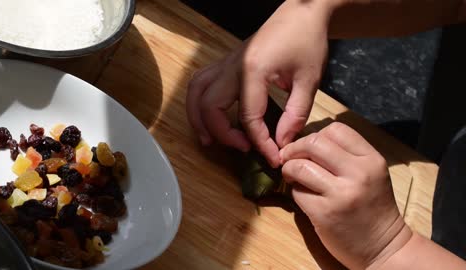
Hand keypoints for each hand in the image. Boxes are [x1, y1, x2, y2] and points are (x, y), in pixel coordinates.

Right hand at [187, 0, 331, 166]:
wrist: (301, 12)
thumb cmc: (307, 41)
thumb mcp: (309, 80)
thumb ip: (296, 114)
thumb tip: (282, 143)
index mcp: (252, 70)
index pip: (248, 117)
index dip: (259, 142)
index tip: (273, 157)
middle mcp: (231, 67)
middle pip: (209, 107)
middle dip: (222, 133)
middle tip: (241, 148)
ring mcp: (225, 63)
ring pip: (195, 92)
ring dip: (198, 118)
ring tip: (209, 139)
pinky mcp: (225, 62)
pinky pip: (200, 83)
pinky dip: (199, 102)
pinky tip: (209, 116)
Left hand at [280, 122, 411, 268]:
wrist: (384, 246)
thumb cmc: (372, 207)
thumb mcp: (371, 173)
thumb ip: (345, 155)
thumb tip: (306, 143)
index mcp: (371, 159)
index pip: (336, 129)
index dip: (315, 135)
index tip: (308, 147)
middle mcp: (358, 173)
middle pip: (314, 143)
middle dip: (295, 148)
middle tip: (289, 157)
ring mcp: (341, 194)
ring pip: (300, 166)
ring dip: (289, 169)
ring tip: (292, 176)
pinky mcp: (324, 213)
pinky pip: (298, 192)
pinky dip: (295, 191)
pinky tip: (303, 195)